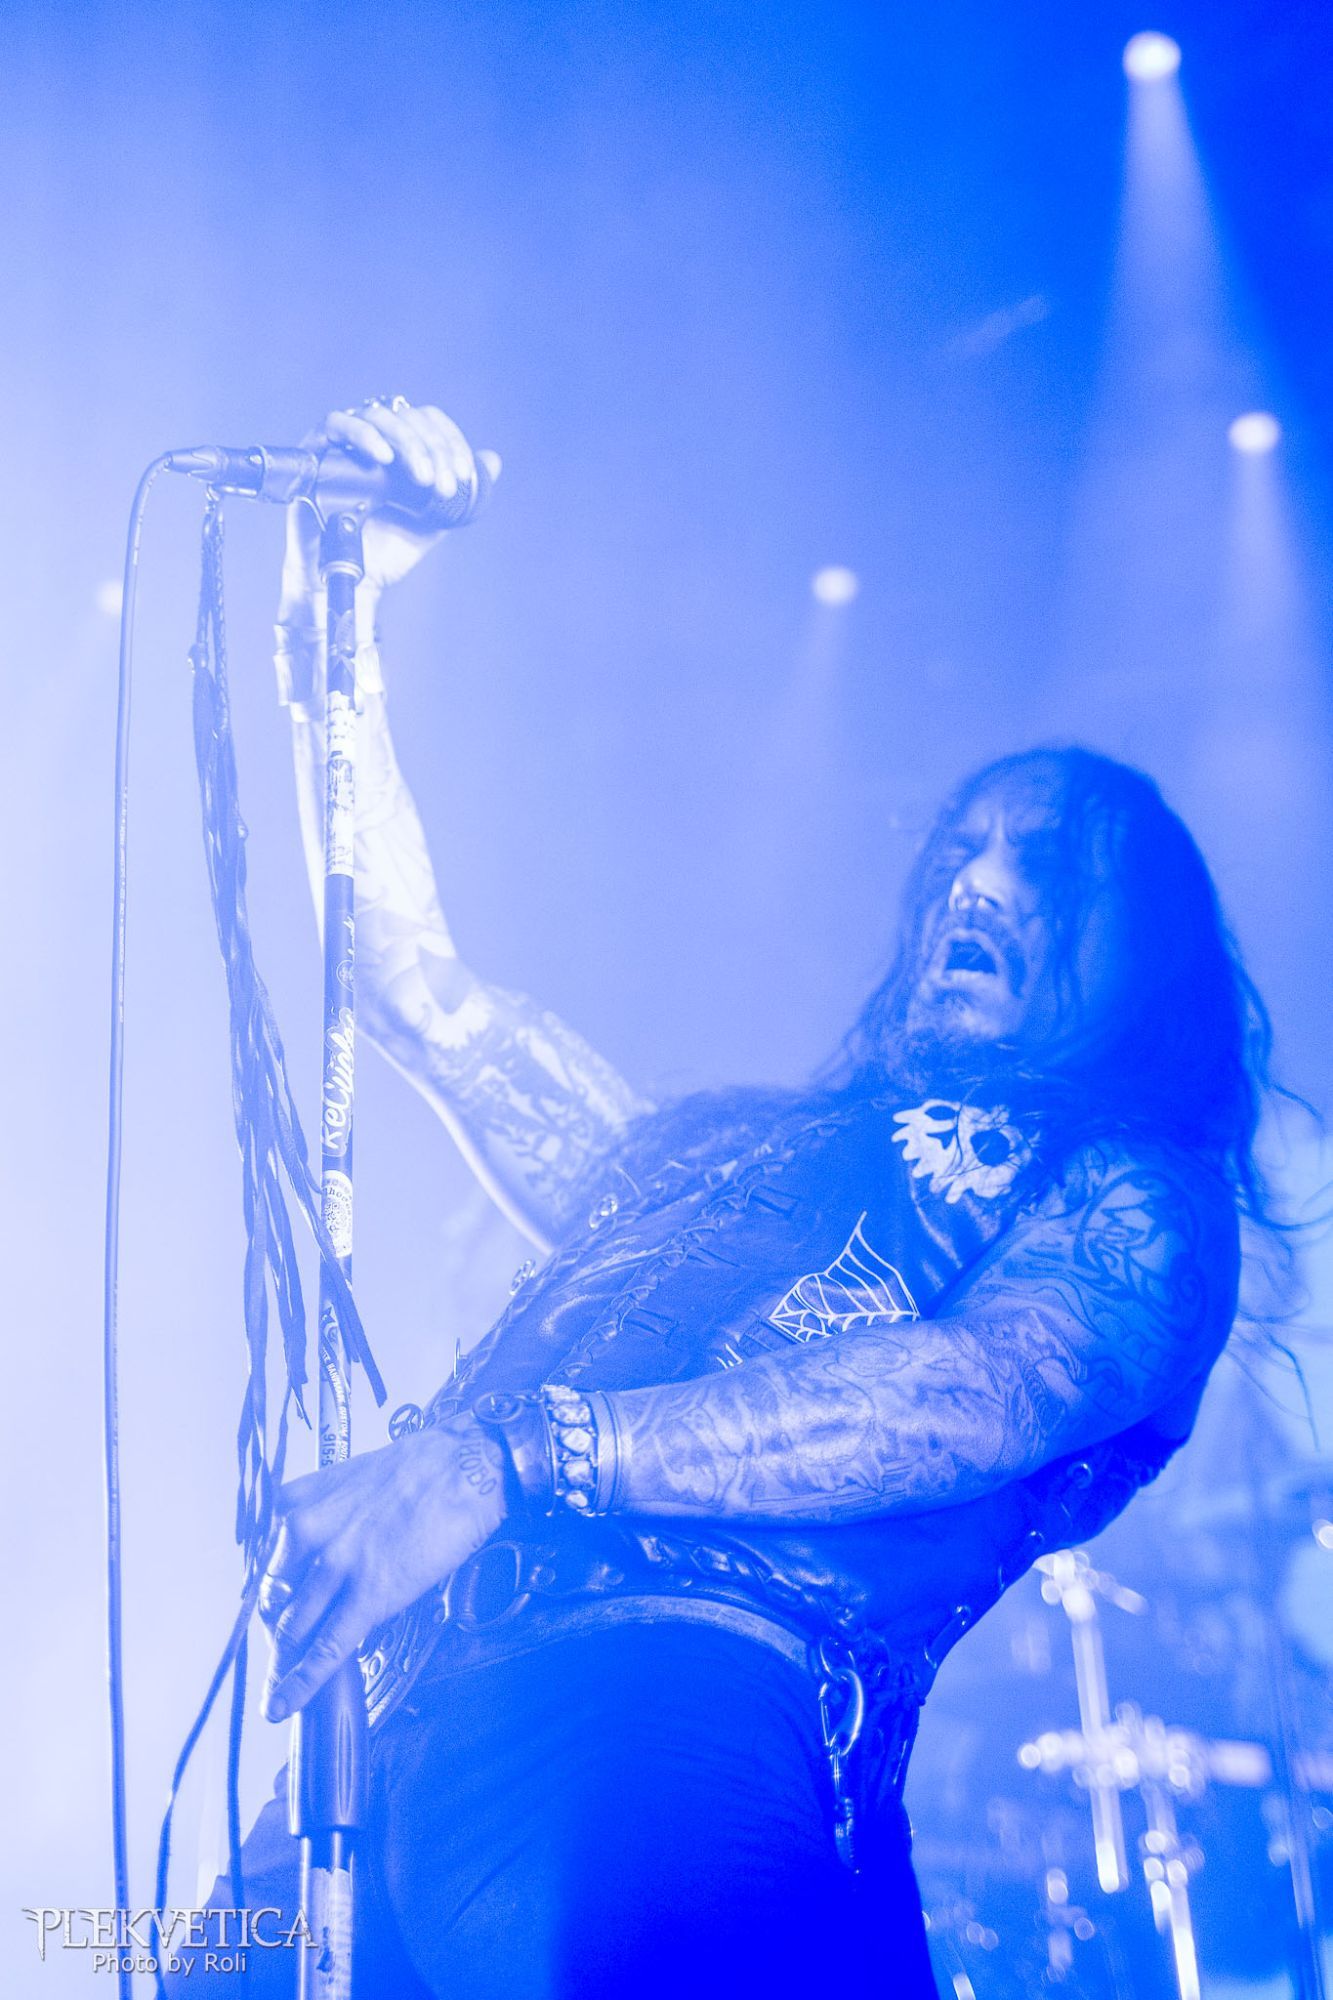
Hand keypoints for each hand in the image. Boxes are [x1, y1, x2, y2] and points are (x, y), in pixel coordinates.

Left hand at [258, 1416, 506, 1720]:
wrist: (465, 1466)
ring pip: (294, 1630)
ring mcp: (336, 1565)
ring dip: (283, 1667)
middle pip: (274, 1603)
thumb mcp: (347, 1481)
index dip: (271, 1602)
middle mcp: (304, 1532)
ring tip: (277, 1693)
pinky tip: (285, 1703)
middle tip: (284, 1658)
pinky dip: (301, 1682)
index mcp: (296, 1504)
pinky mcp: (369, 1594)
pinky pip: (326, 1648)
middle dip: (276, 1638)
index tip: (275, 1620)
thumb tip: (316, 1556)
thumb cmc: (418, 1470)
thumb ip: (322, 1516)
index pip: (265, 1567)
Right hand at [278, 398, 501, 619]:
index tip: (464, 474)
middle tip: (444, 485)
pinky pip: (336, 423)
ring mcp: (345, 443)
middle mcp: (375, 440)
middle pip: (408, 417)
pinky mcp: (316, 450)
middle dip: (434, 448)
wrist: (353, 581)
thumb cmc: (387, 551)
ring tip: (423, 478)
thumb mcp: (434, 520)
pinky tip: (384, 458)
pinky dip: (364, 435)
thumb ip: (462, 493)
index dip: (450, 441)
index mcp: (401, 449)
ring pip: (379, 415)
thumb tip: (492, 460)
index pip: (429, 422)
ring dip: (408, 443)